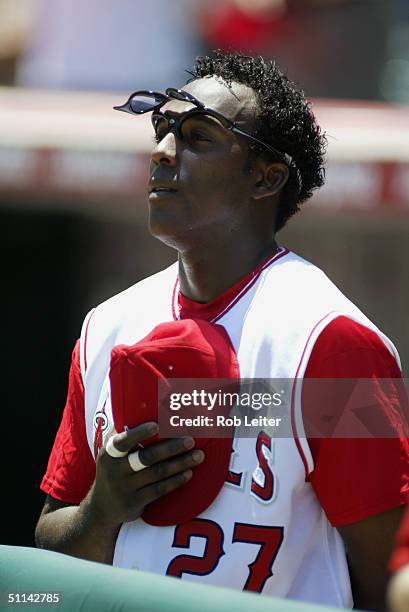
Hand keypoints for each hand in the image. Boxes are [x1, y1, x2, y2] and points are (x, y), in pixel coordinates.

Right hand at [88, 422, 203, 526]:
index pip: (124, 441)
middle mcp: (116, 470)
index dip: (140, 433)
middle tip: (190, 440)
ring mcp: (125, 487)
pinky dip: (175, 481)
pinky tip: (188, 473)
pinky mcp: (134, 502)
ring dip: (180, 463)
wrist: (102, 506)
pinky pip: (158, 490)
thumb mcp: (111, 452)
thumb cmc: (114, 469)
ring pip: (157, 473)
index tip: (157, 425)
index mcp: (109, 452)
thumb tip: (143, 407)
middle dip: (171, 448)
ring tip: (198, 456)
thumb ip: (124, 434)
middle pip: (147, 457)